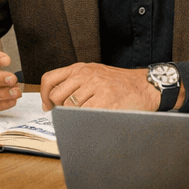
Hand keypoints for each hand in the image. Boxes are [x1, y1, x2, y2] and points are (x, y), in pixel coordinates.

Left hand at [40, 62, 164, 110]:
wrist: (145, 86)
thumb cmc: (120, 83)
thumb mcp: (95, 73)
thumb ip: (75, 82)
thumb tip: (51, 100)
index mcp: (80, 68)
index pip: (49, 79)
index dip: (43, 95)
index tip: (47, 106)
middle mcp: (86, 75)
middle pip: (56, 96)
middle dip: (59, 108)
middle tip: (69, 113)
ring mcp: (96, 87)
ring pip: (70, 107)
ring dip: (75, 115)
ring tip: (88, 114)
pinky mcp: (106, 100)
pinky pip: (85, 114)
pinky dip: (85, 119)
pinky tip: (94, 117)